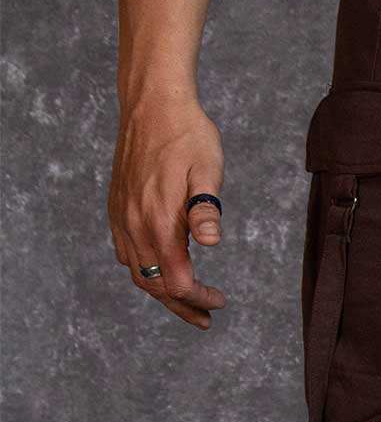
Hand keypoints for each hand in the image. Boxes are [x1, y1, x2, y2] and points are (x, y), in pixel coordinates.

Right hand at [109, 94, 226, 327]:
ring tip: (187, 299)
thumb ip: (207, 210)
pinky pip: (126, 250)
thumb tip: (212, 244)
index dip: (200, 298)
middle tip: (206, 317)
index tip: (221, 303)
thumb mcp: (208, 170)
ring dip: (162, 290)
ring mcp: (122, 216)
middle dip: (181, 305)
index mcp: (159, 222)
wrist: (152, 104)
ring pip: (138, 270)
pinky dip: (145, 268)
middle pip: (154, 285)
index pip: (178, 281)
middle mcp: (134, 224)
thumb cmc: (188, 135)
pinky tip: (162, 266)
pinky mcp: (117, 206)